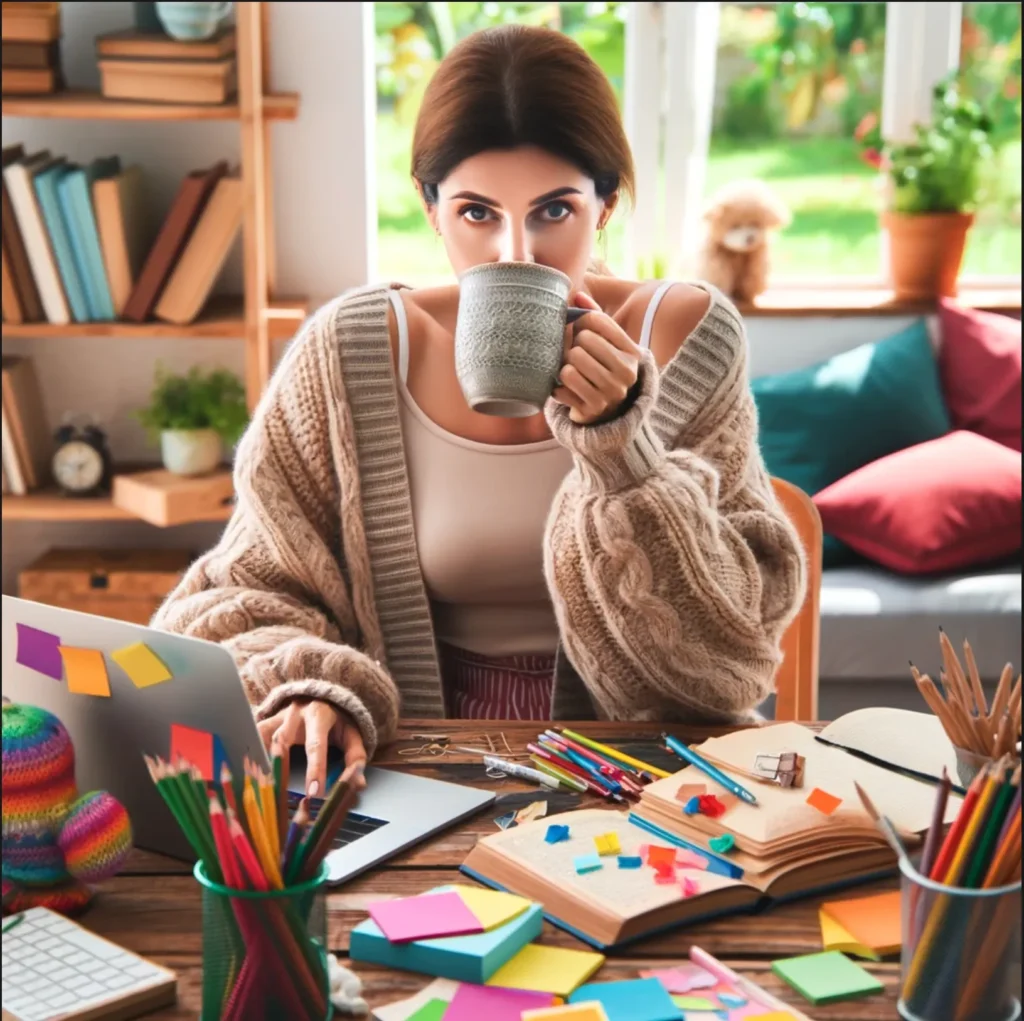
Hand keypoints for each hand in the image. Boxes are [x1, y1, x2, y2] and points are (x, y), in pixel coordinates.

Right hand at [257, 699, 366, 797]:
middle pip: (282, 739)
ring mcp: (277, 716)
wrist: (323, 694)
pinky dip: (247, 750)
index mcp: (319, 715)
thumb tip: (358, 784)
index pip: (316, 745)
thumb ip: (355, 756)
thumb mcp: (351, 733)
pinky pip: (252, 736)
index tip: (314, 792)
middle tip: (277, 792)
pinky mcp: (266, 721)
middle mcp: (295, 713)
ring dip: (257, 757)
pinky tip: (242, 767)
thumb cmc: (336, 719)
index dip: (315, 769)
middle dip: (280, 765)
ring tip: (253, 781)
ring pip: (262, 736)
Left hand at [553, 291, 641, 424]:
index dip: (581, 321)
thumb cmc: (603, 366)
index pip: (597, 320)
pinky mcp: (593, 409)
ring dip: (564, 365)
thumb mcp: (606, 341)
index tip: (581, 329)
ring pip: (570, 364)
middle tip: (575, 353)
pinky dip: (558, 386)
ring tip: (570, 370)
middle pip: (583, 340)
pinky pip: (561, 386)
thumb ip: (594, 316)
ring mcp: (611, 393)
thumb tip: (576, 294)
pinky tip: (567, 388)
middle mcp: (627, 373)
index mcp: (633, 352)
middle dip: (573, 344)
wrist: (606, 411)